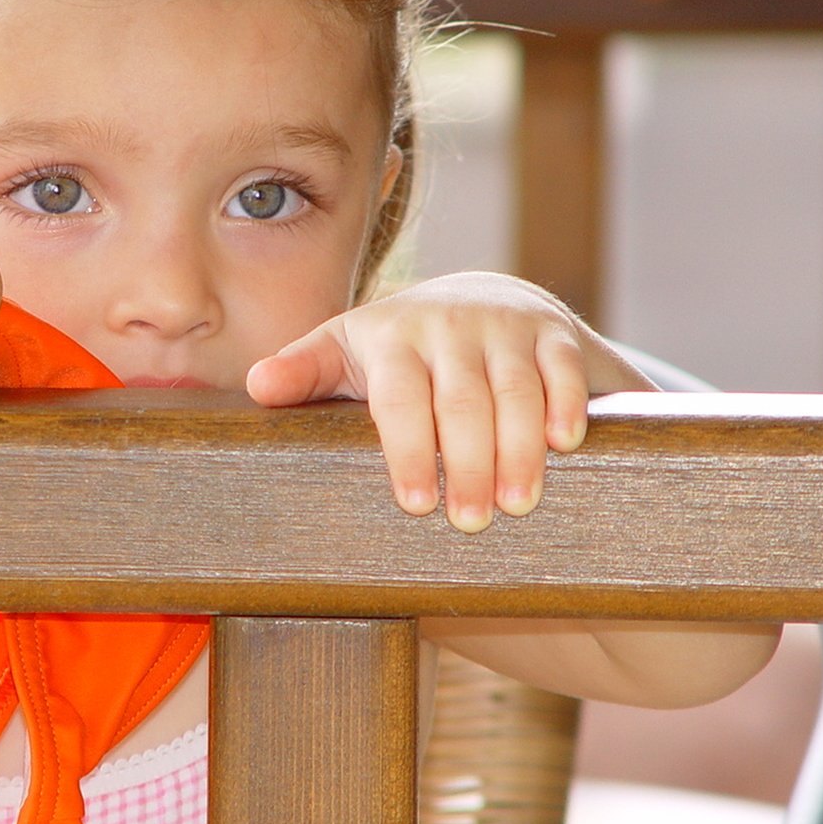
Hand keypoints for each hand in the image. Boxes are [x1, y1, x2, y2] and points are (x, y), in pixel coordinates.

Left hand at [246, 272, 652, 532]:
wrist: (486, 300)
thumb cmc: (402, 350)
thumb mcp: (348, 354)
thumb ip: (305, 372)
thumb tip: (256, 385)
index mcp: (388, 335)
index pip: (396, 397)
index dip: (407, 450)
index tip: (415, 504)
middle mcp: (445, 324)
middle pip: (459, 402)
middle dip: (466, 464)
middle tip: (467, 523)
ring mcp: (502, 326)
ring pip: (513, 390)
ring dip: (517, 449)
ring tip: (516, 505)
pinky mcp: (552, 332)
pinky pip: (561, 368)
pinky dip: (565, 405)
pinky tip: (564, 445)